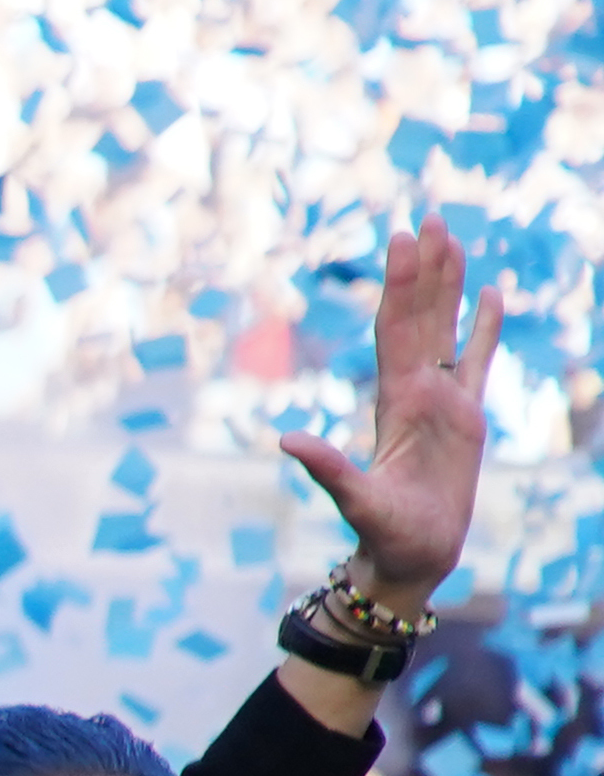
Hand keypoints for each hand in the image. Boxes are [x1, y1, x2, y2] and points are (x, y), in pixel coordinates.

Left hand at [269, 216, 500, 609]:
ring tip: (453, 238)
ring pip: (447, 328)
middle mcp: (416, 392)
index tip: (400, 241)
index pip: (397, 329)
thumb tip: (284, 442)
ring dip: (450, 285)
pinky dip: (483, 326)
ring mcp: (442, 401)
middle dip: (425, 269)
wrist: (410, 557)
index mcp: (395, 401)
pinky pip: (477, 360)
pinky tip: (491, 294)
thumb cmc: (385, 535)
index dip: (400, 286)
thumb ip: (326, 469)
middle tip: (428, 217)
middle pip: (421, 316)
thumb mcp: (355, 500)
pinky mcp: (467, 416)